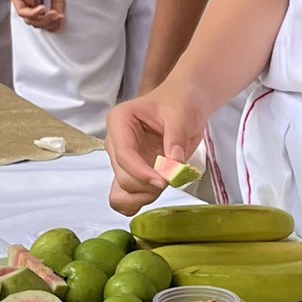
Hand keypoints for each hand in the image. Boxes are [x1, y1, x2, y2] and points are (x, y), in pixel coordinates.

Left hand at [10, 0, 63, 29]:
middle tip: (57, 17)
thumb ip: (57, 3)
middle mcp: (28, 0)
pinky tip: (42, 9)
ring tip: (52, 13)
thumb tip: (60, 19)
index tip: (61, 19)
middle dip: (48, 23)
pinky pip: (22, 11)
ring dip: (42, 20)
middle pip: (36, 22)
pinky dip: (33, 14)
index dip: (52, 23)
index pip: (43, 19)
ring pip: (29, 19)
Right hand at [106, 88, 205, 211]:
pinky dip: (139, 200)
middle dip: (148, 184)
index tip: (164, 180)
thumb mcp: (181, 116)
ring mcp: (122, 159)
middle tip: (173, 178)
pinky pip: (125, 196)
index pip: (124, 155)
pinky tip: (156, 192)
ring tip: (168, 180)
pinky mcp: (132, 171)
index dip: (142, 173)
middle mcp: (116, 141)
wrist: (185, 103)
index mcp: (120, 120)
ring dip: (147, 194)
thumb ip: (176, 141)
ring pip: (124, 190)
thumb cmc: (180, 102)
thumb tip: (174, 167)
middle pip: (123, 176)